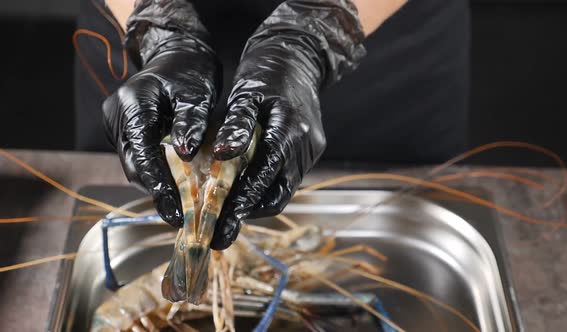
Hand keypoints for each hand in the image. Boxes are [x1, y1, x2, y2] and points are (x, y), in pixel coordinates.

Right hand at [103, 0, 219, 227]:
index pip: (142, 153)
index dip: (159, 185)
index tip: (175, 211)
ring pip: (135, 166)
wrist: (176, 53)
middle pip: (134, 165)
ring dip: (158, 186)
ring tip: (184, 210)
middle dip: (159, 193)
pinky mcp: (125, 132)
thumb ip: (190, 122)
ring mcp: (117, 125)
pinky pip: (140, 159)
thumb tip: (185, 155)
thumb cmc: (189, 69)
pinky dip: (158, 174)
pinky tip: (179, 190)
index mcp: (132, 104)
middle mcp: (116, 117)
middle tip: (184, 218)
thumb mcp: (196, 93)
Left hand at [210, 0, 365, 249]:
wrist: (298, 59)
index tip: (218, 227)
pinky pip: (286, 181)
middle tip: (218, 234)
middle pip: (277, 195)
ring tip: (226, 218)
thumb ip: (236, 126)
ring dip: (255, 207)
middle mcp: (306, 148)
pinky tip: (242, 195)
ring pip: (283, 193)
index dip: (240, 205)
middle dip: (246, 216)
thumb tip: (221, 158)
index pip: (263, 178)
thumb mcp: (245, 94)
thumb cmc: (266, 74)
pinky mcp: (311, 154)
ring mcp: (311, 153)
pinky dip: (264, 191)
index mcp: (290, 131)